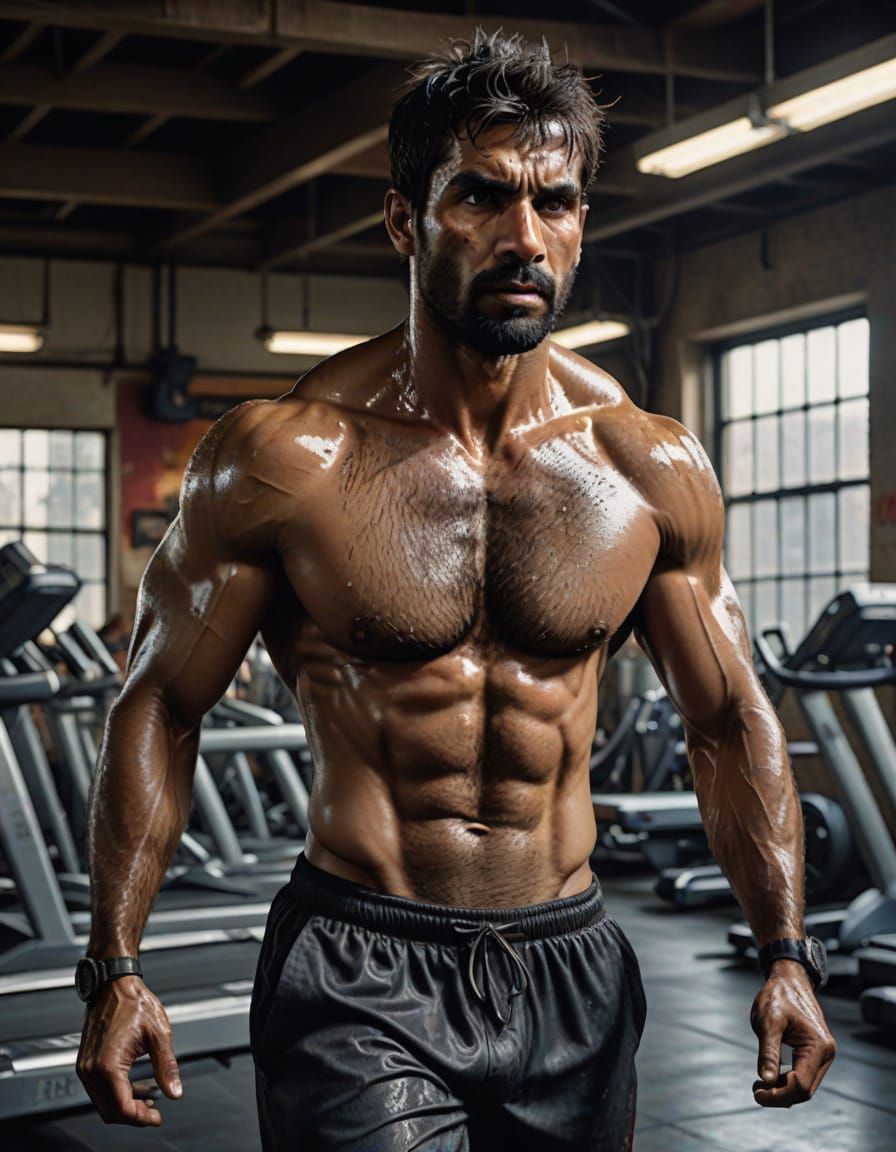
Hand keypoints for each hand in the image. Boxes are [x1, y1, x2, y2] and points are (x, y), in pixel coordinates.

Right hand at [76, 976, 181, 1125]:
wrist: (114, 984)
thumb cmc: (134, 1003)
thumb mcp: (159, 1034)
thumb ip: (167, 1066)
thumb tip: (175, 1092)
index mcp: (108, 1065)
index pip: (122, 1108)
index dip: (141, 1119)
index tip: (158, 1118)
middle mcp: (90, 1070)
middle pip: (110, 1112)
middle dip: (133, 1116)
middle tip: (155, 1113)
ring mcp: (85, 1067)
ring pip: (103, 1103)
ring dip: (125, 1107)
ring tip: (149, 1101)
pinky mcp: (86, 1063)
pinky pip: (99, 1090)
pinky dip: (117, 1094)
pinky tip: (137, 1088)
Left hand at [750, 960, 835, 1106]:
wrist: (789, 980)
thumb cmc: (778, 995)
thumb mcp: (768, 1021)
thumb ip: (768, 1052)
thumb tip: (766, 1081)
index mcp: (818, 1046)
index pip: (802, 1084)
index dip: (779, 1094)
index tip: (757, 1092)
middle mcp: (825, 1053)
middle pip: (805, 1090)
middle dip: (780, 1096)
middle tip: (755, 1092)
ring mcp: (822, 1055)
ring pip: (805, 1086)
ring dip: (783, 1091)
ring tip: (759, 1087)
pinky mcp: (815, 1054)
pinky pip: (803, 1076)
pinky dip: (787, 1082)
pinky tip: (769, 1079)